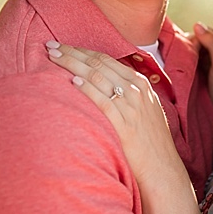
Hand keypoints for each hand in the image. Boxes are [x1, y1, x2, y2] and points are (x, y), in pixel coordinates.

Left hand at [47, 42, 192, 200]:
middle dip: (72, 52)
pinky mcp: (125, 124)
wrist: (162, 168)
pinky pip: (103, 101)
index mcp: (140, 83)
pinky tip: (72, 81)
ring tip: (52, 57)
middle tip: (50, 45)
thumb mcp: (144, 108)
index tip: (62, 45)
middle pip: (97, 63)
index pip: (105, 59)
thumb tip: (101, 81)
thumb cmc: (149, 140)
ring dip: (72, 64)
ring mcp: (131, 106)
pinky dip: (87, 89)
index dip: (81, 50)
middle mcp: (136, 90)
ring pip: (97, 76)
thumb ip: (127, 92)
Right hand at [191, 22, 212, 115]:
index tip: (186, 49)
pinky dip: (190, 58)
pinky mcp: (209, 65)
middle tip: (184, 56)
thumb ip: (212, 43)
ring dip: (190, 51)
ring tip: (184, 60)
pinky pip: (196, 55)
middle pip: (203, 38)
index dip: (196, 37)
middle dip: (192, 45)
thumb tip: (197, 24)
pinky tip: (186, 64)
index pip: (210, 32)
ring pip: (198, 47)